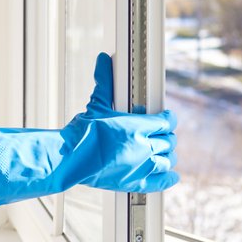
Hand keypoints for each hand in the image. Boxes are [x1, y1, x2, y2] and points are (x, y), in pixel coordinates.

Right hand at [0, 52, 177, 209]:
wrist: (70, 159)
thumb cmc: (82, 133)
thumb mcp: (96, 104)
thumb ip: (104, 82)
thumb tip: (103, 59)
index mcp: (137, 127)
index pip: (165, 121)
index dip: (167, 119)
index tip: (165, 118)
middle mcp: (143, 147)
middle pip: (168, 141)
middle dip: (165, 136)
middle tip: (160, 135)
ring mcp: (141, 167)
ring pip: (168, 160)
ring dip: (167, 155)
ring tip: (162, 152)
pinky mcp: (135, 182)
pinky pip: (162, 181)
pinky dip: (169, 177)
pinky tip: (171, 174)